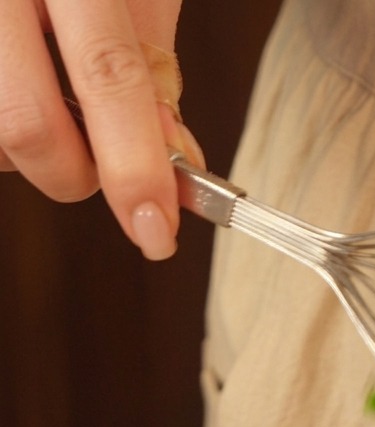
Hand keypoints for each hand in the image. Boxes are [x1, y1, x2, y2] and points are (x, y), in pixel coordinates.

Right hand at [0, 1, 200, 259]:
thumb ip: (153, 71)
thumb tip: (181, 166)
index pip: (107, 75)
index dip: (135, 167)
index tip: (157, 232)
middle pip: (25, 127)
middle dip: (75, 176)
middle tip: (100, 161)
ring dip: (30, 150)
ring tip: (45, 89)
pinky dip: (5, 135)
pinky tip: (21, 84)